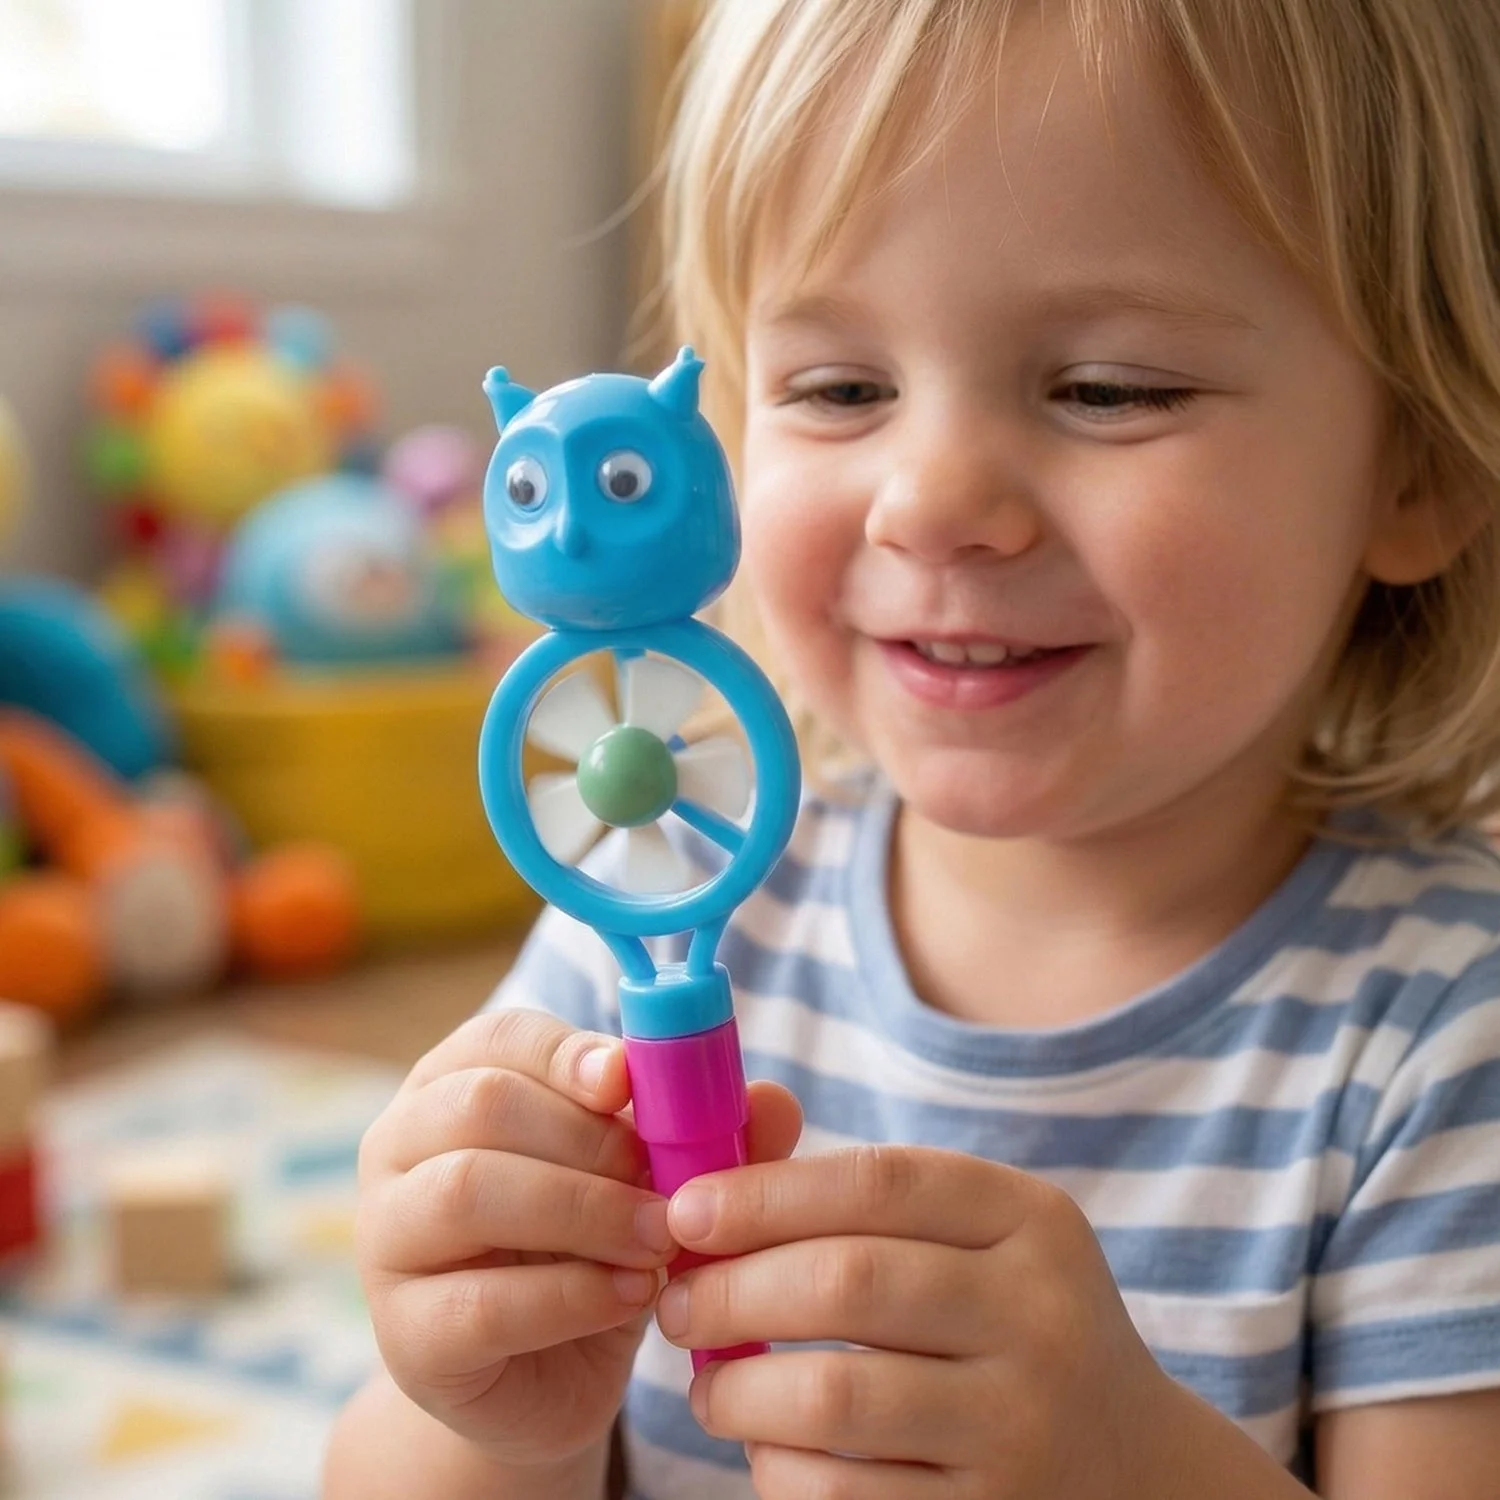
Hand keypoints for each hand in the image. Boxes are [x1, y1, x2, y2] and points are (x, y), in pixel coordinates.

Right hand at [355, 1008, 801, 1470]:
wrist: (546, 1376)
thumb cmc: (595, 1244)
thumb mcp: (653, 1178)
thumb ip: (709, 1134)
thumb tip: (774, 1100)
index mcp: (455, 1082)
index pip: (502, 1038)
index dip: (570, 1052)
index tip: (630, 1082)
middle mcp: (400, 1146)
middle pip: (483, 1105)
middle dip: (591, 1141)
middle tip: (665, 1185)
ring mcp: (386, 1240)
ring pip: (470, 1190)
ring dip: (586, 1210)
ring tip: (658, 1241)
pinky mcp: (406, 1335)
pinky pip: (482, 1301)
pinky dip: (573, 1294)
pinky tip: (630, 1296)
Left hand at [654, 1144, 1177, 1498]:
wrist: (1132, 1470)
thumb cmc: (1011, 1327)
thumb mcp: (983, 1242)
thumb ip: (869, 1202)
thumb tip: (712, 1183)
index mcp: (1031, 1222)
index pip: (882, 1183)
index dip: (767, 1191)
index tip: (686, 1209)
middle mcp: (1040, 1316)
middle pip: (850, 1281)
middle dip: (734, 1289)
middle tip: (678, 1302)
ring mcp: (1020, 1426)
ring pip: (836, 1397)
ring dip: (740, 1389)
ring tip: (708, 1384)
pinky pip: (845, 1495)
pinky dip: (777, 1469)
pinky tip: (764, 1449)